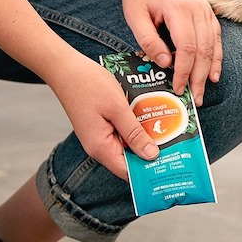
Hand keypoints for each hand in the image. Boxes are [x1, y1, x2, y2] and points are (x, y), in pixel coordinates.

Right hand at [46, 50, 158, 179]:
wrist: (66, 68)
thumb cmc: (88, 85)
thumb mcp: (117, 108)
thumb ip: (134, 133)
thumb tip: (151, 156)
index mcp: (101, 147)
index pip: (128, 172)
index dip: (148, 172)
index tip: (170, 166)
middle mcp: (99, 146)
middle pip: (129, 160)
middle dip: (151, 153)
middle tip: (175, 145)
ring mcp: (99, 136)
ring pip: (127, 145)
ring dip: (145, 138)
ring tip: (167, 130)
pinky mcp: (101, 125)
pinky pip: (122, 132)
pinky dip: (135, 127)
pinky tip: (150, 117)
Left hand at [121, 0, 222, 105]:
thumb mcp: (135, 16)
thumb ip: (148, 40)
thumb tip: (165, 64)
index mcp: (178, 9)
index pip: (187, 47)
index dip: (184, 71)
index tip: (178, 88)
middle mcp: (197, 8)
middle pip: (204, 50)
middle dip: (199, 77)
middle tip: (194, 99)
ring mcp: (206, 9)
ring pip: (213, 45)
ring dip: (209, 70)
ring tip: (203, 90)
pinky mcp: (208, 11)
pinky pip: (217, 37)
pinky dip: (217, 56)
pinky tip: (213, 72)